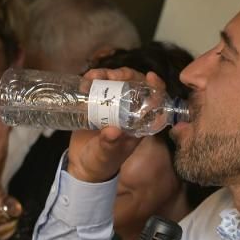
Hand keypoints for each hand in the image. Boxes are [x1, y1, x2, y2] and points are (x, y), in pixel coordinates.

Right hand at [66, 68, 159, 182]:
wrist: (82, 166)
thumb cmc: (100, 163)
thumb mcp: (105, 155)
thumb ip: (109, 145)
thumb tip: (113, 131)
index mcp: (139, 124)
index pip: (155, 103)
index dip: (156, 88)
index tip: (151, 76)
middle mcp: (129, 113)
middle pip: (135, 87)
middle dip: (126, 76)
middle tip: (112, 76)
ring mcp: (114, 107)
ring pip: (117, 83)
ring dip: (108, 74)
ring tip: (94, 76)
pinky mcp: (98, 104)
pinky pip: (100, 87)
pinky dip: (95, 79)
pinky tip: (86, 79)